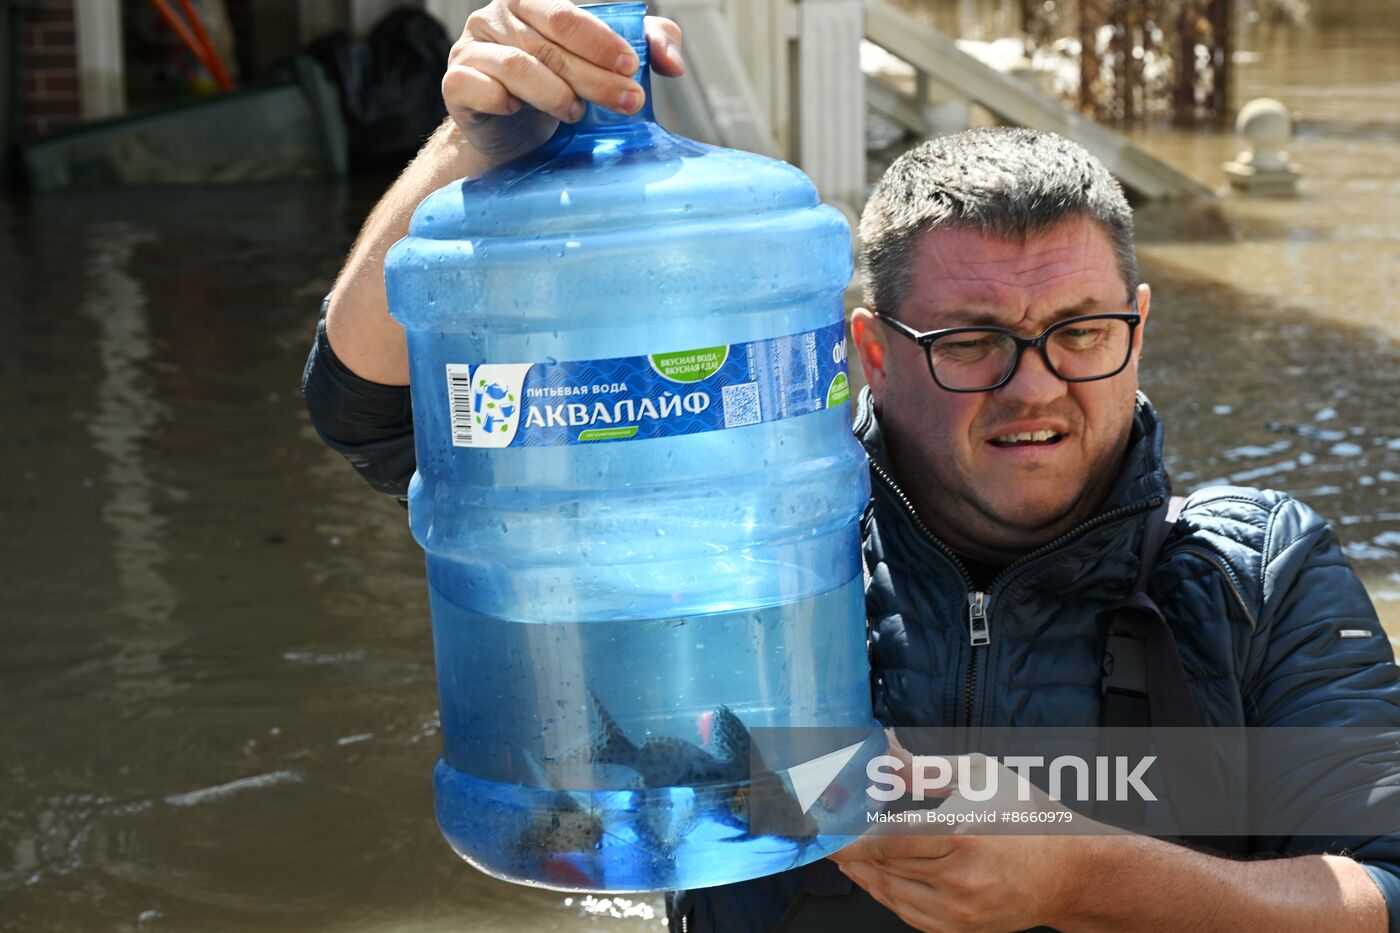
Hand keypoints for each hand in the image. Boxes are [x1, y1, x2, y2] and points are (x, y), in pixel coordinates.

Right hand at [443, 0, 684, 164]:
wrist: (511, 137)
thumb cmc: (559, 91)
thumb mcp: (604, 65)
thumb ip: (645, 48)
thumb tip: (673, 63)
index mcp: (532, 2)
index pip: (567, 15)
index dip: (601, 41)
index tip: (632, 66)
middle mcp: (497, 17)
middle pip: (550, 46)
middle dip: (595, 77)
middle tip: (628, 102)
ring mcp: (472, 48)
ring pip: (518, 67)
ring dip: (556, 95)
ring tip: (577, 114)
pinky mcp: (455, 83)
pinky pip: (478, 88)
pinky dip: (504, 102)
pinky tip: (521, 112)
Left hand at [830, 754, 1107, 931]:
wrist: (1072, 871)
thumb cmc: (1030, 817)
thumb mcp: (979, 777)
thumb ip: (925, 768)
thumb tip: (884, 751)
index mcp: (961, 834)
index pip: (886, 839)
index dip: (849, 835)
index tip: (825, 827)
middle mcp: (959, 877)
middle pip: (883, 866)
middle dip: (850, 852)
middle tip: (827, 836)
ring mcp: (960, 910)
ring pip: (891, 893)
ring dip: (863, 874)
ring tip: (846, 854)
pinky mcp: (962, 929)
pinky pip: (909, 914)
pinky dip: (887, 895)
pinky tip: (876, 877)